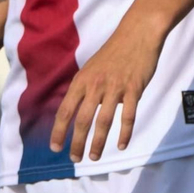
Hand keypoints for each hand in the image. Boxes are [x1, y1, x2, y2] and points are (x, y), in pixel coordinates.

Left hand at [49, 17, 165, 161]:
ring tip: (94, 157)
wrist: (138, 33)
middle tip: (75, 159)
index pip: (65, 111)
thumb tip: (76, 111)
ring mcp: (115, 87)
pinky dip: (125, 133)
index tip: (55, 148)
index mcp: (82, 81)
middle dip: (76, 143)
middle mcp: (96, 85)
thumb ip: (84, 89)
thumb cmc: (114, 52)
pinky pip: (128, 116)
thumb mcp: (91, 68)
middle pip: (82, 120)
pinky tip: (122, 145)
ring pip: (103, 121)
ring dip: (98, 143)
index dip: (59, 131)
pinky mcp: (134, 89)